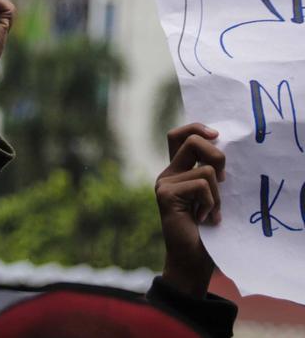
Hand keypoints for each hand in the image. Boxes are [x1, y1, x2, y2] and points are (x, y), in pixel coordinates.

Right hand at [156, 123, 225, 297]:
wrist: (192, 259)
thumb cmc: (206, 231)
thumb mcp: (212, 196)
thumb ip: (210, 175)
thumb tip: (221, 150)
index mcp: (177, 172)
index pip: (178, 136)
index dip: (196, 128)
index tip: (216, 136)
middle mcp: (167, 174)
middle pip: (192, 141)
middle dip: (217, 155)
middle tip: (224, 179)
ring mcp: (164, 183)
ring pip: (206, 170)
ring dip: (218, 195)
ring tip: (211, 213)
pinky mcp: (165, 194)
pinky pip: (202, 186)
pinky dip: (212, 204)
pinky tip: (204, 219)